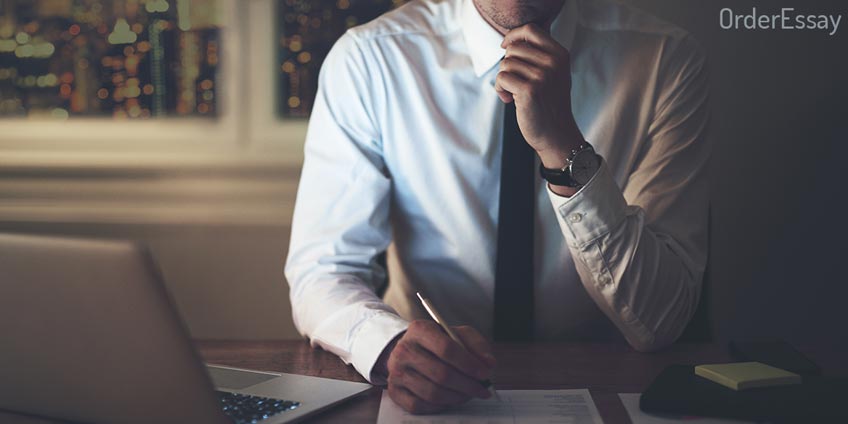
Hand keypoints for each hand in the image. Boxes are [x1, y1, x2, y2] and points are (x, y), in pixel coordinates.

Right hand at [377, 320, 495, 413]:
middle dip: (467, 385)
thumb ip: (476, 345)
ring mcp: (396, 371)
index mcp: (420, 329)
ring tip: (469, 394)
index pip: (447, 349)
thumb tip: (488, 363)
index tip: (485, 373)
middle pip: (441, 374)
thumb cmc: (439, 342)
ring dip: (456, 397)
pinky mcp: (394, 390)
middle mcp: (404, 349)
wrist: (410, 348)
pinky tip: (450, 399)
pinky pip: (419, 405)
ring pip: (432, 393)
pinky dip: (439, 406)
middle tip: (482, 390)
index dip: (469, 364)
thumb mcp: (458, 334)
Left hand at [495, 23, 584, 169]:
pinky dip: (500, 89)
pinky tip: (509, 100)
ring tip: (513, 93)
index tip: (505, 47)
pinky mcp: (529, 90)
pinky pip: (501, 78)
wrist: (556, 134)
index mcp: (560, 54)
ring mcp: (542, 76)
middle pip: (514, 48)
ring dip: (503, 80)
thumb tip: (511, 40)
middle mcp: (553, 62)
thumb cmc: (548, 103)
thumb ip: (539, 54)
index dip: (513, 36)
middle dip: (507, 65)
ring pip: (505, 64)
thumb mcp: (553, 73)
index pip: (531, 30)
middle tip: (513, 82)